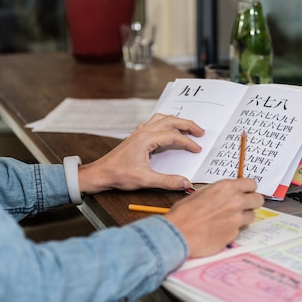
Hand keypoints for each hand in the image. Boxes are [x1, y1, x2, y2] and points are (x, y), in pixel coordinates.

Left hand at [77, 114, 204, 193]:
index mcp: (146, 139)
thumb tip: (185, 183)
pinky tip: (167, 130)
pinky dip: (165, 123)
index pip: (173, 136)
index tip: (197, 149)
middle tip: (200, 131)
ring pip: (161, 118)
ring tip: (187, 127)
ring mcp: (139, 133)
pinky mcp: (136, 137)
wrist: (100, 173)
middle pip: (170, 121)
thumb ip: (167, 181)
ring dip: (176, 120)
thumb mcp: (145, 180)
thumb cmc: (118, 175)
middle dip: (187, 124)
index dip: (188, 142)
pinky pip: (154, 123)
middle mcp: (143, 132)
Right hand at [164, 178, 263, 257]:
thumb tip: (226, 193)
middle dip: (252, 202)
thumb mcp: (201, 193)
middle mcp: (236, 202)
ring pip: (251, 216)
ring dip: (243, 217)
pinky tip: (219, 230)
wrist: (179, 233)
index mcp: (227, 188)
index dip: (249, 188)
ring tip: (228, 219)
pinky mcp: (234, 234)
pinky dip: (232, 230)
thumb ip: (219, 192)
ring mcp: (236, 219)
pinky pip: (239, 230)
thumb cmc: (184, 213)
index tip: (246, 191)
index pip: (251, 184)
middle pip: (258, 200)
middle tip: (244, 205)